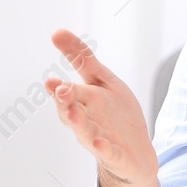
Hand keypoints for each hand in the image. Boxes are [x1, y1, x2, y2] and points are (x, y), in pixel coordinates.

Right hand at [46, 29, 162, 186]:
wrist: (135, 153)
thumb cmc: (115, 114)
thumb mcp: (102, 81)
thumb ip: (82, 59)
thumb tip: (56, 31)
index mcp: (82, 103)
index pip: (67, 93)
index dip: (59, 87)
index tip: (50, 81)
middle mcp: (85, 122)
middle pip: (72, 112)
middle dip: (65, 101)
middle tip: (60, 90)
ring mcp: (98, 140)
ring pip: (85, 132)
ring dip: (78, 123)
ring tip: (72, 113)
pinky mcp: (115, 156)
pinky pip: (107, 153)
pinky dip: (102, 148)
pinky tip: (99, 143)